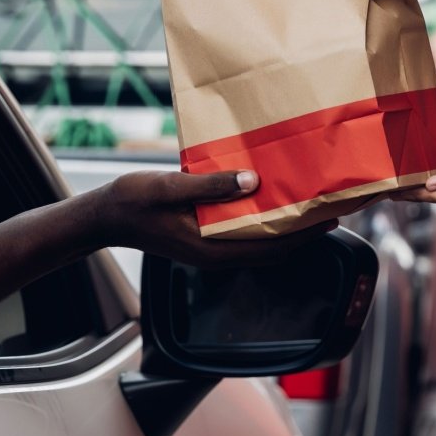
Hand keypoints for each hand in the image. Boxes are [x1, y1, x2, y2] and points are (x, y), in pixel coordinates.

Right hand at [89, 170, 336, 266]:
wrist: (105, 216)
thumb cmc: (134, 200)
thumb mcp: (171, 186)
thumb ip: (210, 186)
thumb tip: (252, 181)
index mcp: (211, 248)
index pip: (270, 248)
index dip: (303, 236)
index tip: (329, 219)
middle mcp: (217, 253)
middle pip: (272, 249)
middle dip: (302, 233)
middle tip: (329, 208)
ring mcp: (211, 249)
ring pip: (259, 243)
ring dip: (285, 227)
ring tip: (308, 203)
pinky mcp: (206, 239)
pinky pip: (244, 234)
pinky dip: (264, 221)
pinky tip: (272, 199)